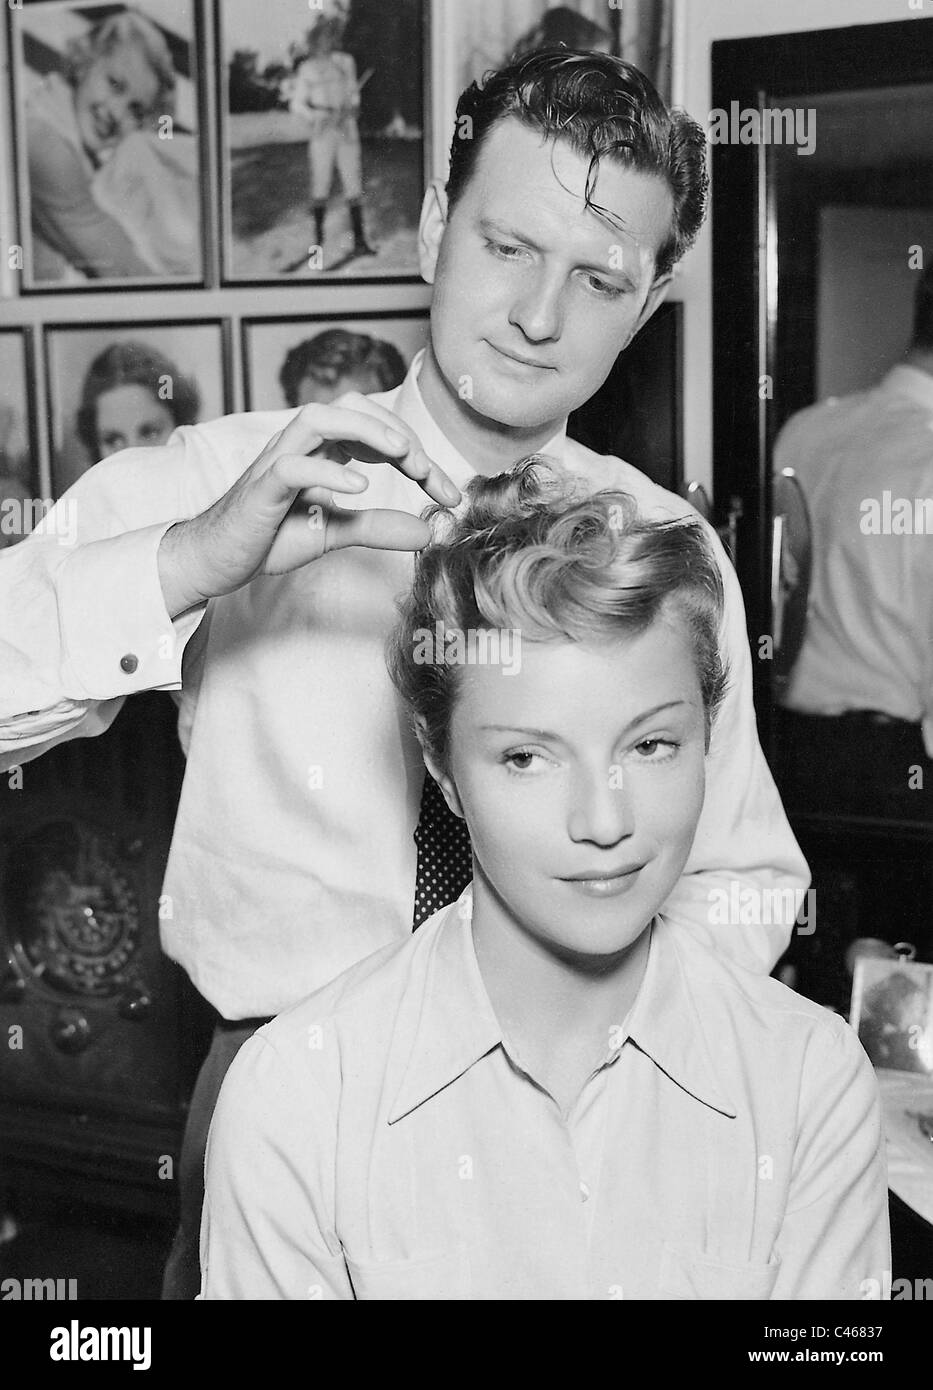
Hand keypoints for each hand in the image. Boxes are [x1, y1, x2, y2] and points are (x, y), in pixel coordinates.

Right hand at [158, 394, 460, 617]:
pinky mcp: (259, 490)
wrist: (215, 560)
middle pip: (351, 409)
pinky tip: (358, 488)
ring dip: (365, 430)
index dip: (418, 455)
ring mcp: (276, 462)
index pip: (375, 431)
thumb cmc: (267, 538)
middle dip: (398, 433)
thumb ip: (377, 527)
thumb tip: (428, 531)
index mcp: (321, 450)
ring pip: (317, 418)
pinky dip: (327, 472)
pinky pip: (291, 466)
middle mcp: (299, 446)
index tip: (447, 492)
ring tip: (403, 455)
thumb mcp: (334, 533)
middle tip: (431, 473)